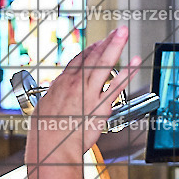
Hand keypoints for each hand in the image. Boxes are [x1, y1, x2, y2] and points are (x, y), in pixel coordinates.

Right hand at [25, 26, 141, 165]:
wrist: (51, 146)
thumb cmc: (46, 133)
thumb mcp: (43, 108)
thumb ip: (52, 98)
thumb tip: (53, 93)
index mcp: (62, 83)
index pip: (79, 61)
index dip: (90, 51)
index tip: (99, 44)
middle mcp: (75, 84)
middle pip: (92, 57)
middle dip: (106, 42)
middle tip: (117, 32)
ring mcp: (89, 93)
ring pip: (104, 64)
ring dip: (115, 46)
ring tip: (124, 33)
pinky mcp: (100, 106)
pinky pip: (116, 86)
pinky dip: (127, 72)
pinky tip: (135, 63)